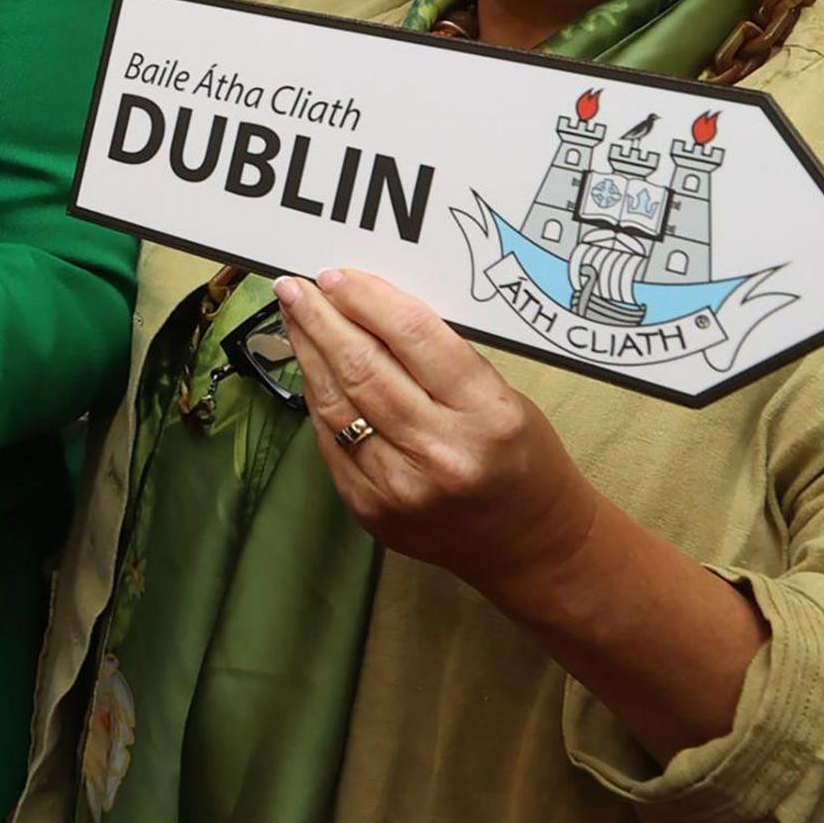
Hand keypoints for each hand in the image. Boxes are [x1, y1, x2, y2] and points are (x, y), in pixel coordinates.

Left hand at [273, 269, 602, 596]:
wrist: (530, 546)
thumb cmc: (522, 461)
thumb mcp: (504, 398)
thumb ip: (444, 362)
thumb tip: (372, 311)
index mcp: (486, 414)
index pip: (414, 336)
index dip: (366, 299)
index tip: (337, 275)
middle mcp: (440, 452)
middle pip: (363, 367)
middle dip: (320, 319)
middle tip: (293, 287)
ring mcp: (400, 486)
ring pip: (335, 403)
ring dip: (307, 353)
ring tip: (293, 318)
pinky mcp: (371, 510)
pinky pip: (330, 442)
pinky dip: (317, 401)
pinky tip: (310, 370)